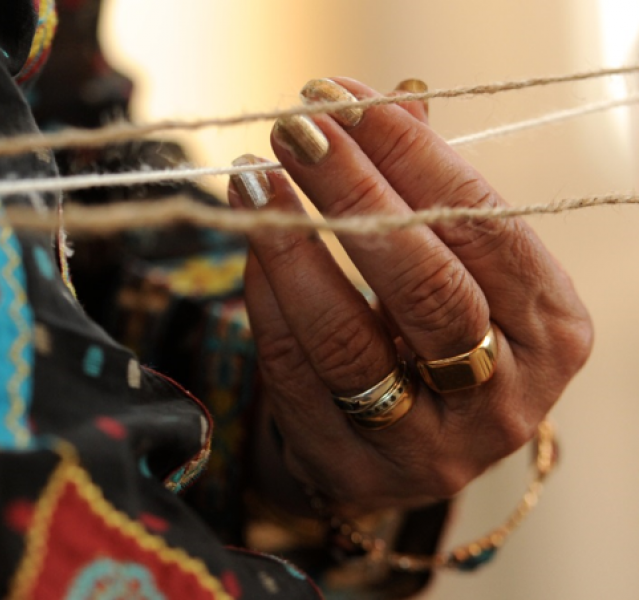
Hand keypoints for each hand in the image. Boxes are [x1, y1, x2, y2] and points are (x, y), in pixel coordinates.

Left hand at [227, 77, 591, 511]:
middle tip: (294, 131)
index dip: (412, 159)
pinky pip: (294, 372)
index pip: (484, 229)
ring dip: (292, 246)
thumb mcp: (457, 267)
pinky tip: (250, 243)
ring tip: (252, 180)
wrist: (403, 445)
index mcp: (550, 331)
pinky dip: (266, 299)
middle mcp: (504, 398)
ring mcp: (427, 446)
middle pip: (423, 286)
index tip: (347, 102)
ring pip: (348, 339)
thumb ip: (429, 191)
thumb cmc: (436, 335)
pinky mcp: (351, 468)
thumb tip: (384, 101)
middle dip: (351, 194)